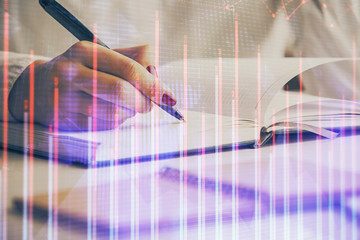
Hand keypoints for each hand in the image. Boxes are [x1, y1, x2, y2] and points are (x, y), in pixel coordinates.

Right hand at [8, 42, 176, 129]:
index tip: (168, 96)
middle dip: (144, 102)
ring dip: (129, 112)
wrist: (38, 88)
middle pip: (122, 92)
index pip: (128, 69)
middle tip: (149, 104)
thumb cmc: (80, 70)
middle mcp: (72, 73)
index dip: (153, 85)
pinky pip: (106, 125)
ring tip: (122, 104)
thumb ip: (132, 58)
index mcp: (85, 52)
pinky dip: (116, 121)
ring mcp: (67, 99)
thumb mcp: (101, 55)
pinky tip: (106, 111)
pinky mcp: (68, 121)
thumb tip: (156, 71)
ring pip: (116, 113)